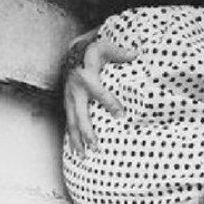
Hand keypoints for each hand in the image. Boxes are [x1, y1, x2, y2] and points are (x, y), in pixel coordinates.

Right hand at [63, 30, 136, 156]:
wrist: (72, 53)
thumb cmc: (91, 51)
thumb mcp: (104, 47)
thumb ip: (119, 52)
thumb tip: (136, 54)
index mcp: (86, 76)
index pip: (99, 93)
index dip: (110, 104)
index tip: (121, 116)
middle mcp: (75, 90)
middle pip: (80, 114)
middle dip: (87, 132)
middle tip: (96, 146)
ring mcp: (69, 99)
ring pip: (71, 122)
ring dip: (77, 140)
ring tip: (83, 156)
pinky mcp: (67, 104)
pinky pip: (69, 123)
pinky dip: (72, 138)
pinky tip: (77, 151)